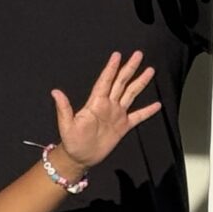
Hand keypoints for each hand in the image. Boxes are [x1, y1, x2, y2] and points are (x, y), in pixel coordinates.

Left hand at [51, 51, 161, 171]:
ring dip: (140, 82)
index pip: (105, 81)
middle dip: (129, 68)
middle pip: (121, 82)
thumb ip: (63, 108)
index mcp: (95, 103)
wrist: (79, 157)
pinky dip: (147, 111)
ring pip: (131, 94)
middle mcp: (108, 105)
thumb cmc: (71, 141)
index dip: (111, 68)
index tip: (117, 55)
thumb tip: (55, 92)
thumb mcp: (66, 125)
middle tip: (138, 54)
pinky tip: (157, 104)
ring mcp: (117, 115)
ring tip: (150, 70)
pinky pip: (138, 117)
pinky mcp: (123, 127)